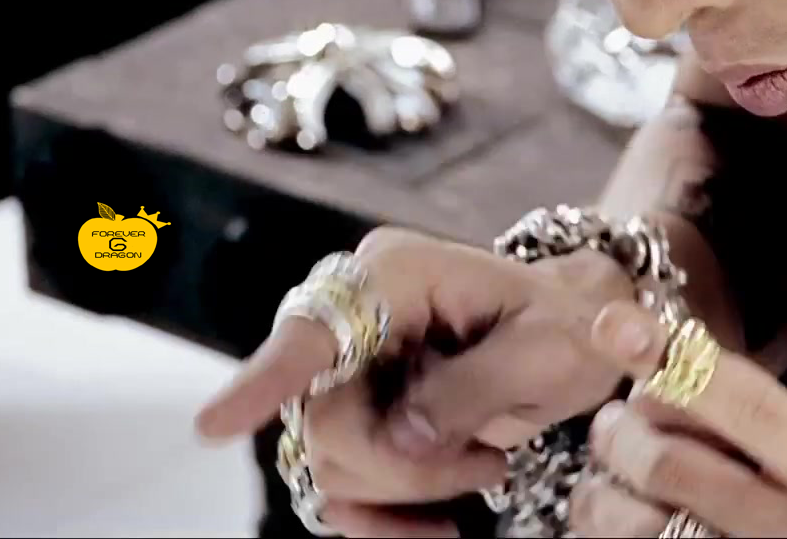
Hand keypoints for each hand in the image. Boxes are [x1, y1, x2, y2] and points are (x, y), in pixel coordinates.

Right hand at [194, 226, 640, 537]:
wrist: (574, 335)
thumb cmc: (567, 326)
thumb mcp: (549, 350)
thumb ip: (474, 388)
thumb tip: (404, 437)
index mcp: (396, 273)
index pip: (317, 331)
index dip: (264, 379)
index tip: (212, 427)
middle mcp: (353, 312)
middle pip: (324, 420)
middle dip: (404, 466)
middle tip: (489, 464)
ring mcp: (343, 367)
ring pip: (328, 463)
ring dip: (407, 489)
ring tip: (484, 464)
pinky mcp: (348, 415)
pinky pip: (336, 491)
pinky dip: (386, 518)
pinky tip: (440, 523)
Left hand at [570, 302, 786, 538]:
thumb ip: (785, 411)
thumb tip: (692, 380)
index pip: (742, 401)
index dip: (674, 361)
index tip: (616, 324)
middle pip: (670, 464)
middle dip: (623, 432)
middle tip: (616, 420)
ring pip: (641, 525)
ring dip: (609, 489)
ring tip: (617, 470)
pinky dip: (626, 529)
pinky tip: (636, 512)